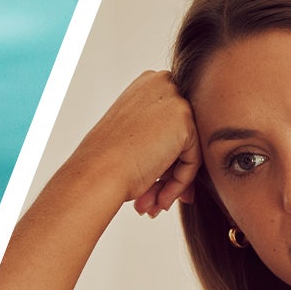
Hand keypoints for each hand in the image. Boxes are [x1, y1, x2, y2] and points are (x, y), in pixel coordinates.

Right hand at [62, 69, 200, 217]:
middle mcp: (163, 85)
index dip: (165, 159)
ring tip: (152, 205)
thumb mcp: (132, 138)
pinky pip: (193, 160)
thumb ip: (157, 137)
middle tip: (156, 200)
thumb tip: (178, 156)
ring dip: (171, 184)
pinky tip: (160, 200)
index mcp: (147, 84)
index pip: (171, 124)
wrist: (97, 173)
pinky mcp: (185, 120)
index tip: (156, 185)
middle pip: (182, 136)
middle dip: (170, 174)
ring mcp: (175, 100)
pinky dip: (179, 184)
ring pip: (188, 150)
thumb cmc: (104, 162)